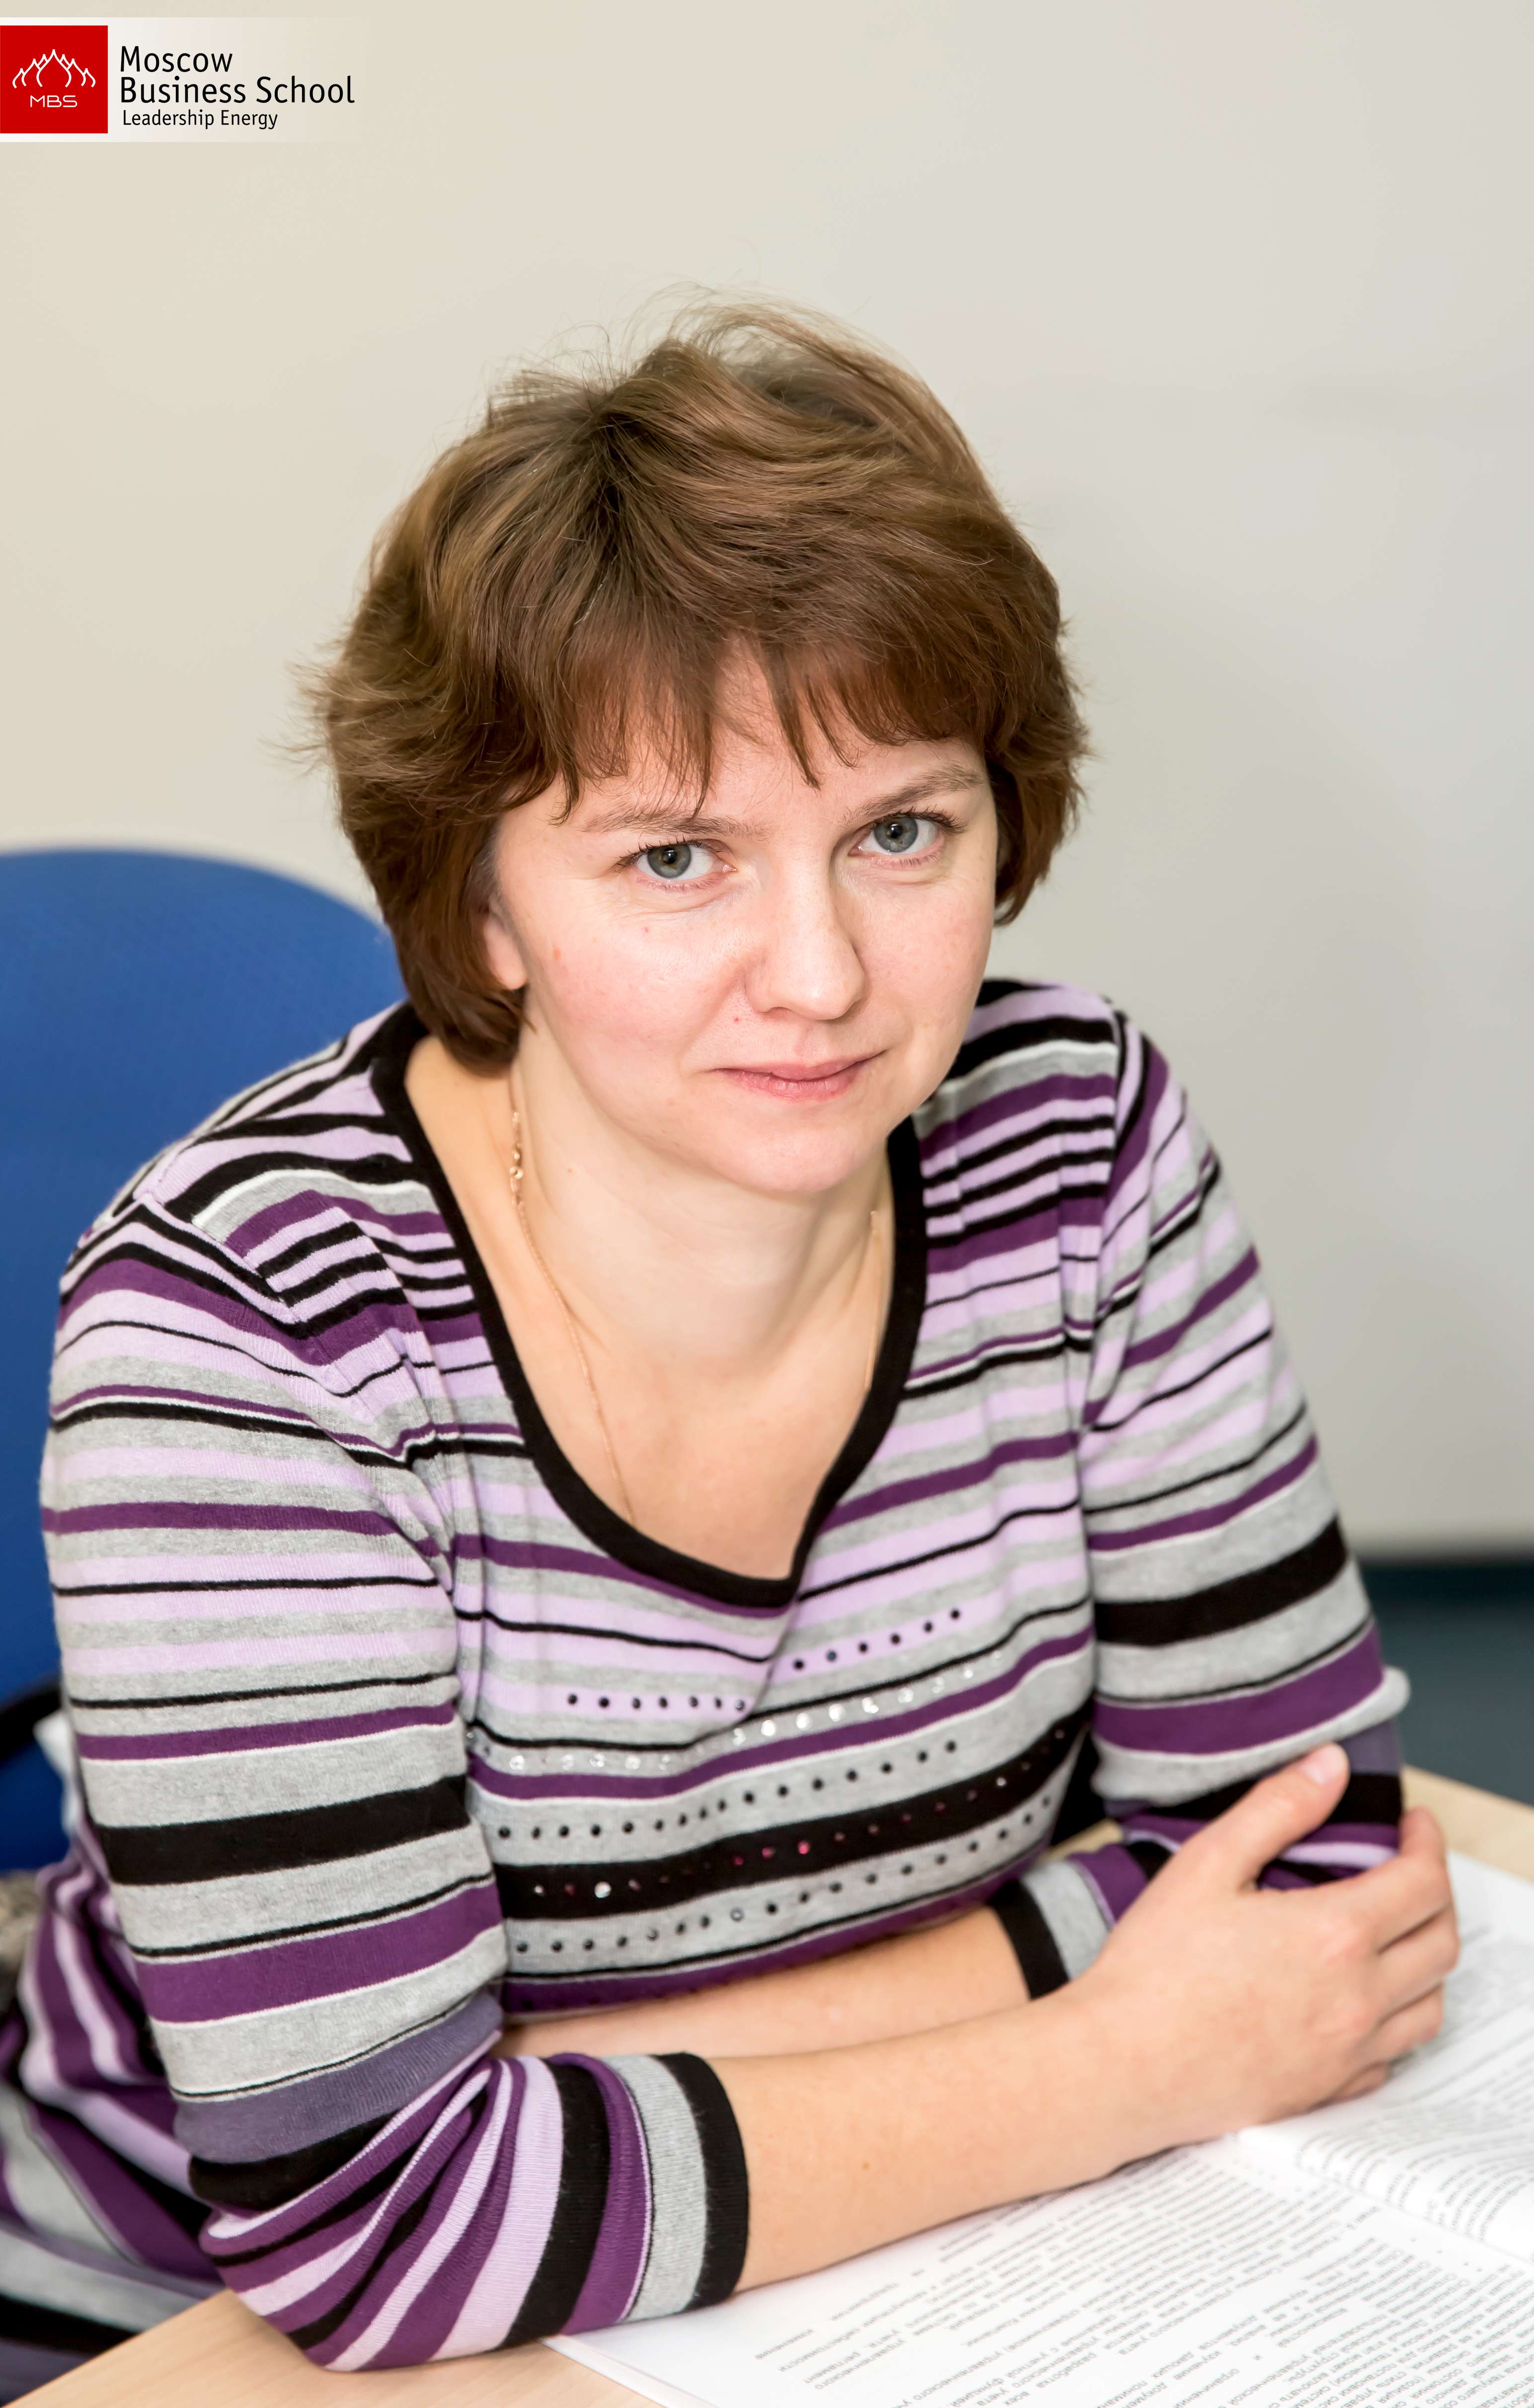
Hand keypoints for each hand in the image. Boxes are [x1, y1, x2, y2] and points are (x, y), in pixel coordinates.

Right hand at [1078, 1744, 1458, 2154]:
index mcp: (1335, 1935)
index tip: (1412, 1824)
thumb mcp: (1208, 1863)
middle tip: (1407, 1868)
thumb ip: (1278, 1807)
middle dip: (1437, 1894)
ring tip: (1393, 1931)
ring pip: (1430, 2005)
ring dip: (1426, 1958)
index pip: (1424, 1882)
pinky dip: (1395, 2018)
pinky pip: (1394, 2056)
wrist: (1122, 2066)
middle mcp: (1358, 1998)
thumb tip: (1332, 1766)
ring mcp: (1348, 2053)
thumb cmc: (1155, 1966)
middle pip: (1442, 1942)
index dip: (1427, 1843)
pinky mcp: (1328, 2091)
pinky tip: (1359, 1997)